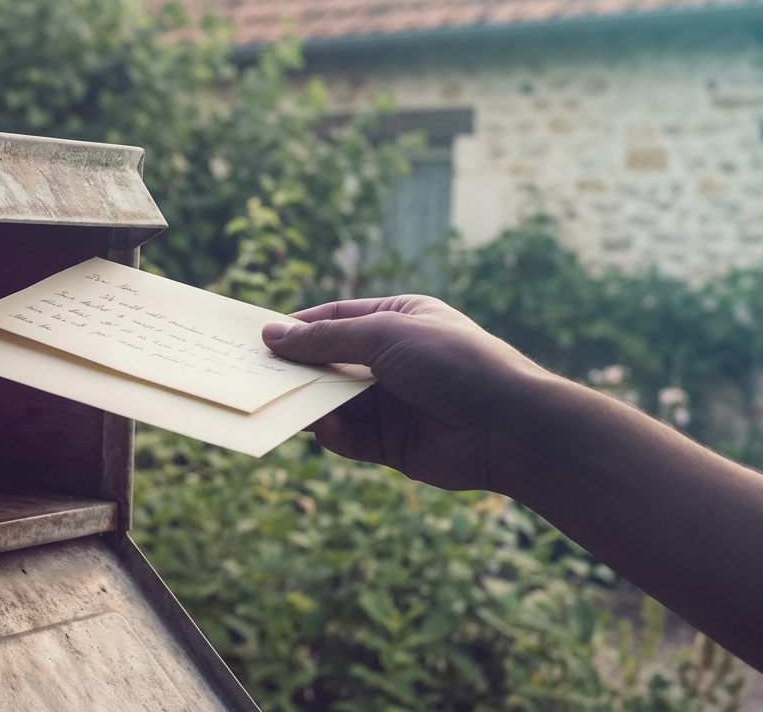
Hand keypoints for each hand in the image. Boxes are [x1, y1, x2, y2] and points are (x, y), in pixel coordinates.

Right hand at [262, 295, 549, 491]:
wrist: (507, 426)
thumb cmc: (453, 363)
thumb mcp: (383, 336)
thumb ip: (325, 340)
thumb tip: (272, 335)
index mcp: (399, 319)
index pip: (336, 319)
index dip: (299, 328)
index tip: (260, 338)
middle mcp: (394, 359)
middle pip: (330, 362)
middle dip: (297, 368)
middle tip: (255, 374)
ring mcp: (393, 403)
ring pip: (334, 402)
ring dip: (310, 402)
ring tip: (278, 401)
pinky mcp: (392, 444)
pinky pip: (349, 437)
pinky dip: (332, 433)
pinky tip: (323, 428)